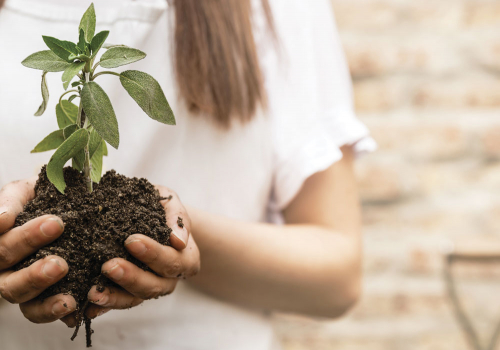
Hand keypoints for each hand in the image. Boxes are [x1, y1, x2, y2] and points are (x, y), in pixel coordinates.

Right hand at [0, 178, 76, 322]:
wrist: (61, 206)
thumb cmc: (37, 199)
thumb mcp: (23, 192)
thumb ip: (10, 202)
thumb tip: (1, 219)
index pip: (1, 246)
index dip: (25, 238)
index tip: (55, 222)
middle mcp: (3, 270)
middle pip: (10, 280)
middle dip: (35, 273)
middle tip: (61, 263)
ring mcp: (20, 286)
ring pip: (23, 299)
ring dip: (46, 298)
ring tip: (69, 295)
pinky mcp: (42, 298)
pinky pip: (43, 312)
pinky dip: (57, 312)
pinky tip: (75, 308)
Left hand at [65, 185, 200, 324]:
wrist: (150, 217)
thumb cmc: (161, 208)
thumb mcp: (171, 203)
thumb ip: (177, 217)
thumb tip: (178, 239)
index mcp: (186, 258)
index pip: (173, 261)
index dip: (153, 254)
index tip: (131, 240)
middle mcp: (170, 279)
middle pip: (154, 285)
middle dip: (131, 277)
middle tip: (108, 265)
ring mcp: (150, 289)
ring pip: (135, 299)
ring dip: (115, 297)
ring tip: (93, 292)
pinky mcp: (130, 294)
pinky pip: (118, 304)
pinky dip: (103, 306)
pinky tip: (88, 306)